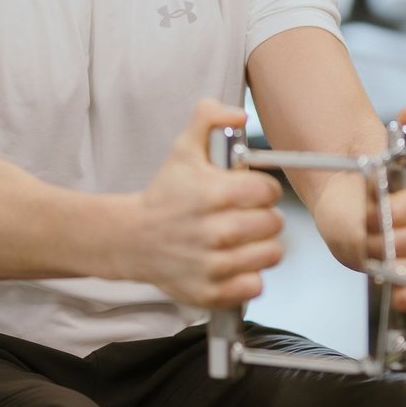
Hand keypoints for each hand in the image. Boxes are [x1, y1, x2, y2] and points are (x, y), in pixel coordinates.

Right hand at [133, 99, 284, 307]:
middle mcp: (215, 232)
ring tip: (242, 240)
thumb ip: (209, 118)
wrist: (132, 239)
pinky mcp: (211, 292)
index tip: (249, 193)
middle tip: (245, 216)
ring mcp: (213, 265)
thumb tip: (238, 114)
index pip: (268, 192)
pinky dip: (249, 277)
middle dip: (263, 217)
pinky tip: (234, 263)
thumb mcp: (182, 149)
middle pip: (273, 224)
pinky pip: (255, 286)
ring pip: (271, 254)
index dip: (263, 190)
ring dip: (261, 246)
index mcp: (213, 194)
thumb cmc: (165, 194)